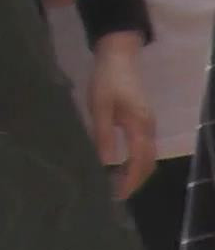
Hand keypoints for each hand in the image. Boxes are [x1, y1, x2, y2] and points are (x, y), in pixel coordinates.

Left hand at [88, 33, 156, 201]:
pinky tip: (120, 164)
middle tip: (115, 194)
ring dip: (136, 172)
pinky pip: (144, 148)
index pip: (139, 163)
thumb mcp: (100, 106)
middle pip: (148, 164)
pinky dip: (136, 161)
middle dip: (134, 181)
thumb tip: (105, 164)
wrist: (118, 53)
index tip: (116, 196)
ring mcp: (148, 124)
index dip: (129, 182)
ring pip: (148, 157)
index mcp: (140, 126)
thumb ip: (103, 135)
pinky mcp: (143, 120)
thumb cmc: (107, 79)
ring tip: (116, 182)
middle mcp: (149, 128)